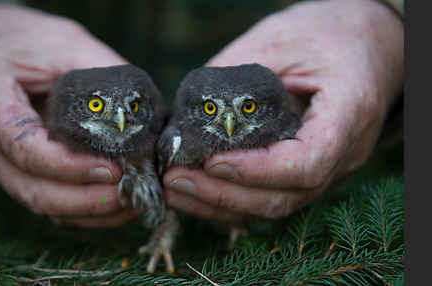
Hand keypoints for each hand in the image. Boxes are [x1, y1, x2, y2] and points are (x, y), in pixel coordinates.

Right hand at [0, 4, 136, 227]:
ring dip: (86, 212)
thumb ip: (99, 69)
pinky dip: (78, 208)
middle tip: (129, 196)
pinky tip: (111, 203)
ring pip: (38, 200)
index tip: (111, 170)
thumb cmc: (18, 40)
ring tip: (129, 205)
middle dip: (84, 202)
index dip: (69, 168)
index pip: (25, 150)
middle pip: (31, 189)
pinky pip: (43, 195)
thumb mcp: (61, 43)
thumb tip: (143, 106)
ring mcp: (0, 158)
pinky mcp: (16, 165)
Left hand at [164, 0, 402, 221]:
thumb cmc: (327, 32)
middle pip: (286, 196)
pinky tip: (198, 191)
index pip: (308, 162)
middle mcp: (345, 151)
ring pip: (277, 204)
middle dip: (225, 195)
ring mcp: (331, 166)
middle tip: (175, 181)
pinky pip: (274, 195)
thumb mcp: (279, 38)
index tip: (213, 162)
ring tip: (176, 190)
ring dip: (222, 205)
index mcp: (350, 111)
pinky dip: (234, 200)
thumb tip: (186, 114)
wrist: (365, 42)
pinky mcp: (311, 171)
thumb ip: (235, 74)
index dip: (258, 171)